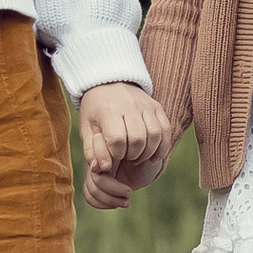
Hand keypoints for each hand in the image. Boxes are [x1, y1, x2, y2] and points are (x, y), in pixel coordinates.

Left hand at [79, 81, 171, 209]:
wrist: (108, 83)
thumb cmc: (95, 111)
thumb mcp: (86, 129)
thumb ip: (92, 151)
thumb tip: (103, 169)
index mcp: (109, 111)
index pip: (117, 139)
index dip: (116, 154)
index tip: (112, 155)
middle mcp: (130, 105)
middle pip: (138, 139)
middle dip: (132, 155)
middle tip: (126, 157)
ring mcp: (146, 105)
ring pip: (155, 135)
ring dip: (148, 152)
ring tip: (137, 156)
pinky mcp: (157, 107)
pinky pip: (165, 129)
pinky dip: (162, 146)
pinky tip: (153, 155)